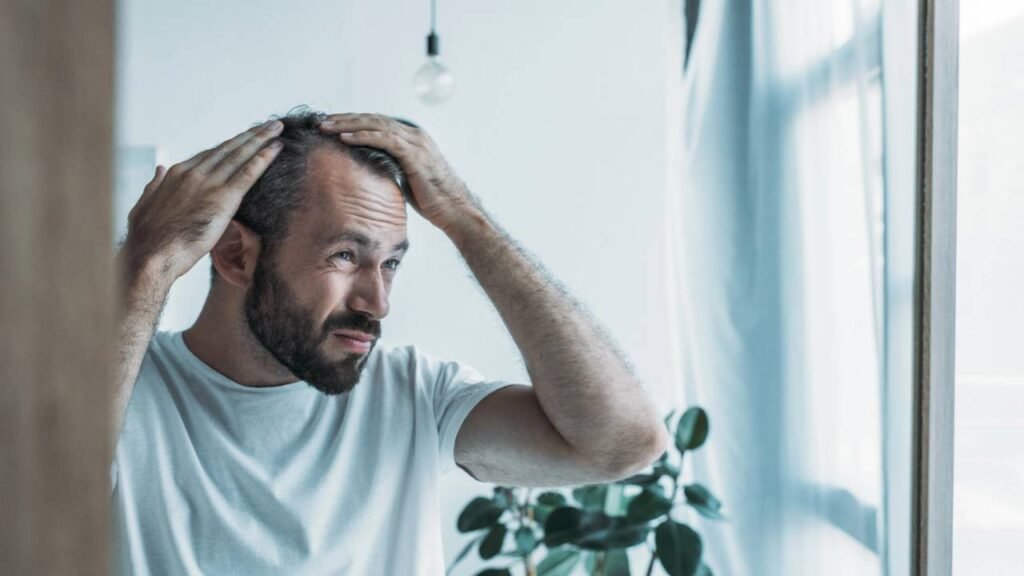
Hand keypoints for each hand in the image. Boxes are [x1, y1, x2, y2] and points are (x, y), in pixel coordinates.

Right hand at [123, 120, 283, 281]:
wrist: (150, 256)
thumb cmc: (146, 239)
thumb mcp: (144, 205)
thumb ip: (154, 185)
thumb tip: (159, 169)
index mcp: (176, 174)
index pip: (209, 155)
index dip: (229, 147)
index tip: (243, 140)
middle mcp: (193, 173)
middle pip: (227, 149)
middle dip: (250, 136)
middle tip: (268, 125)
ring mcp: (208, 184)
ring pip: (240, 155)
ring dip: (261, 140)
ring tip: (276, 128)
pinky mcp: (223, 199)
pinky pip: (248, 173)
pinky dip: (264, 159)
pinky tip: (276, 149)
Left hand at [318, 113, 477, 231]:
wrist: (454, 210)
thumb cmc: (433, 199)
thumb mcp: (407, 177)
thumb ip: (392, 166)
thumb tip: (373, 168)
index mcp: (411, 138)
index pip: (376, 124)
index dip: (352, 123)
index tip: (330, 126)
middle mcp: (413, 135)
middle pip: (372, 119)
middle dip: (345, 119)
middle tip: (321, 121)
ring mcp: (415, 142)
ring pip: (375, 125)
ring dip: (348, 125)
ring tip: (326, 127)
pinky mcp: (415, 154)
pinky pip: (384, 139)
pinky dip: (363, 137)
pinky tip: (345, 138)